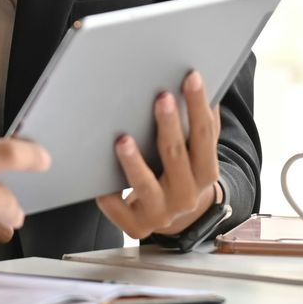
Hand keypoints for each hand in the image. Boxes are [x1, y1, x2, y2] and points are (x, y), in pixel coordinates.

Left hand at [95, 70, 221, 239]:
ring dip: (134, 162)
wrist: (176, 217)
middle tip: (161, 97)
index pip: (204, 135)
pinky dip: (107, 193)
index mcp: (206, 173)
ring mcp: (161, 213)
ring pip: (146, 186)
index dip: (198, 105)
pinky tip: (96, 175)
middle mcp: (187, 196)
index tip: (191, 77)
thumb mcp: (198, 152)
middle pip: (176, 157)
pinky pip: (117, 208)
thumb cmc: (183, 172)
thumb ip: (202, 125)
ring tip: (123, 139)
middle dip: (169, 126)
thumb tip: (202, 83)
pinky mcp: (135, 226)